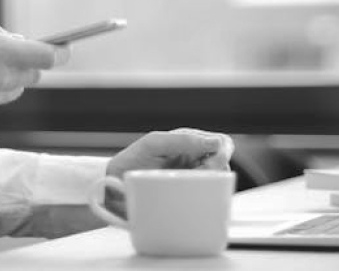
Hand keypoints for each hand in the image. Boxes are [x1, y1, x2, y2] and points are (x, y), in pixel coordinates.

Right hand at [0, 16, 63, 126]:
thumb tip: (14, 40)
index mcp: (1, 54)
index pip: (47, 57)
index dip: (60, 52)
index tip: (64, 48)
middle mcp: (0, 81)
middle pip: (33, 75)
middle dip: (28, 63)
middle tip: (7, 51)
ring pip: (13, 90)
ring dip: (7, 78)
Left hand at [102, 129, 234, 217]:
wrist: (113, 187)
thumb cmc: (132, 161)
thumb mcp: (154, 144)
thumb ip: (182, 140)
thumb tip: (215, 143)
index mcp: (189, 142)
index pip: (221, 142)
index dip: (222, 151)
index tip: (210, 162)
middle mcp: (194, 160)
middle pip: (224, 163)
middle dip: (217, 169)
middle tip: (199, 175)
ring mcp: (192, 179)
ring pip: (219, 182)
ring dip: (211, 184)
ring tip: (189, 186)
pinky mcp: (189, 197)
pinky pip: (208, 198)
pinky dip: (206, 199)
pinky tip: (193, 199)